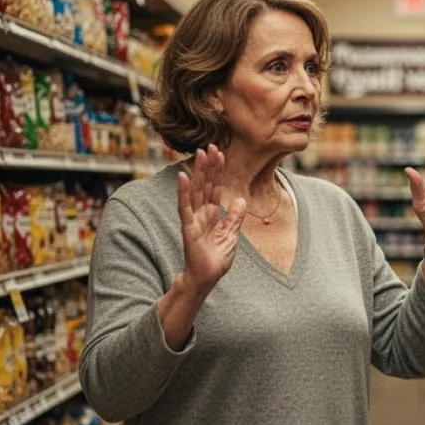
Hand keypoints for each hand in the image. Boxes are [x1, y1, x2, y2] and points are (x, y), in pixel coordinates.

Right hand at [177, 145, 246, 294]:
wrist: (206, 278)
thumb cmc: (215, 260)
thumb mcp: (231, 236)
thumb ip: (235, 218)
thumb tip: (241, 200)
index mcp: (212, 215)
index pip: (215, 188)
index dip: (218, 172)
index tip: (220, 153)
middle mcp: (201, 213)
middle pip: (205, 185)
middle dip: (209, 166)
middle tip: (211, 145)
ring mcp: (193, 219)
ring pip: (196, 190)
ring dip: (198, 172)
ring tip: (200, 154)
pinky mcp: (188, 228)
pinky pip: (185, 207)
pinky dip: (183, 192)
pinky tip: (183, 177)